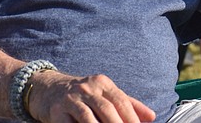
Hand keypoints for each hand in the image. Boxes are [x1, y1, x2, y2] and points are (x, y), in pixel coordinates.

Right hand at [28, 70, 154, 122]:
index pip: (121, 101)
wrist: (48, 89)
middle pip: (107, 109)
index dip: (132, 118)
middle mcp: (88, 88)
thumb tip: (151, 117)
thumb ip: (128, 104)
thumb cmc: (83, 95)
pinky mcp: (57, 111)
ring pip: (88, 117)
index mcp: (103, 83)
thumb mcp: (105, 94)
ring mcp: (71, 99)